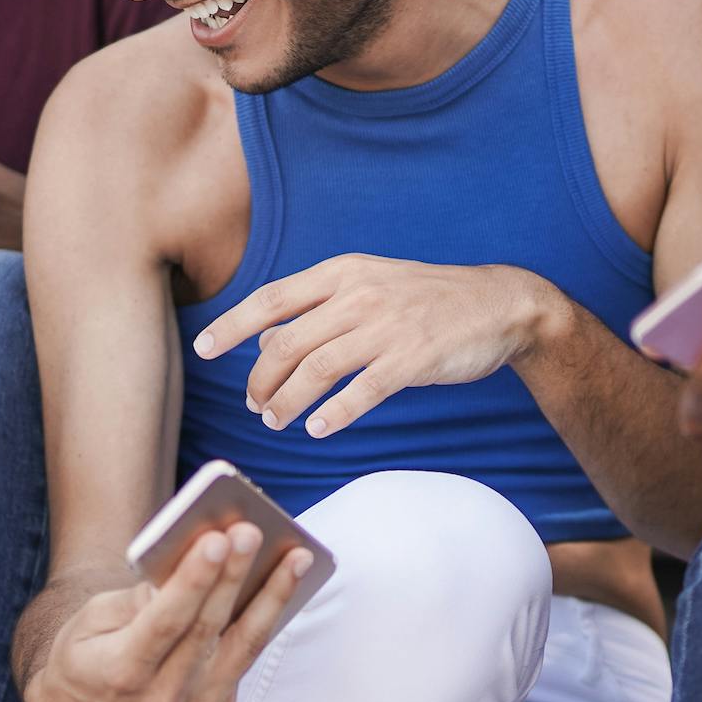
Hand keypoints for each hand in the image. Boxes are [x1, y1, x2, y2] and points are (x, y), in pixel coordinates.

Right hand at [26, 527, 315, 701]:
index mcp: (121, 673)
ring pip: (243, 647)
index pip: (165, 622)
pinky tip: (286, 587)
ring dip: (273, 598)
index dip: (193, 580)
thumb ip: (139, 598)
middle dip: (234, 575)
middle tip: (253, 532)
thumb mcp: (91, 620)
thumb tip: (192, 564)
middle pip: (208, 629)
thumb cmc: (83, 655)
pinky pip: (245, 660)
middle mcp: (161, 699)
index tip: (215, 539)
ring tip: (297, 558)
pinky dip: (267, 621)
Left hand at [195, 257, 565, 439]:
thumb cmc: (427, 299)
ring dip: (287, 402)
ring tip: (276, 421)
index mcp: (343, 272)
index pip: (272, 298)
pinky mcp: (412, 359)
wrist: (498, 304)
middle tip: (255, 405)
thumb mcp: (369, 286)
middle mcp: (359, 295)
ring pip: (315, 371)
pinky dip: (332, 414)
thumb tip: (265, 341)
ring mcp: (386, 327)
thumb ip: (319, 310)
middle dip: (260, 380)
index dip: (232, 326)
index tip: (204, 349)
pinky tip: (318, 429)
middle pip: (286, 343)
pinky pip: (360, 392)